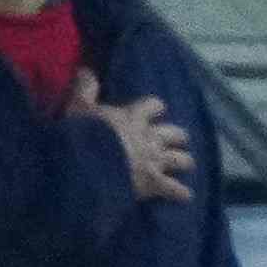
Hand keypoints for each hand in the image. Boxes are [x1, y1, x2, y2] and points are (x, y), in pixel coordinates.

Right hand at [83, 79, 192, 207]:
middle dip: (177, 136)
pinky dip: (180, 193)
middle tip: (180, 139)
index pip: (152, 106)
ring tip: (188, 164)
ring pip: (178, 158)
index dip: (155, 108)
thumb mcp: (79, 109)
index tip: (157, 110)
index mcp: (133, 117)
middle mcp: (149, 137)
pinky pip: (172, 189)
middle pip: (172, 133)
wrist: (89, 165)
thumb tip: (84, 70)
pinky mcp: (153, 182)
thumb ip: (84, 90)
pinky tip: (187, 196)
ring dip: (184, 161)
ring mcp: (154, 160)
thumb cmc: (83, 136)